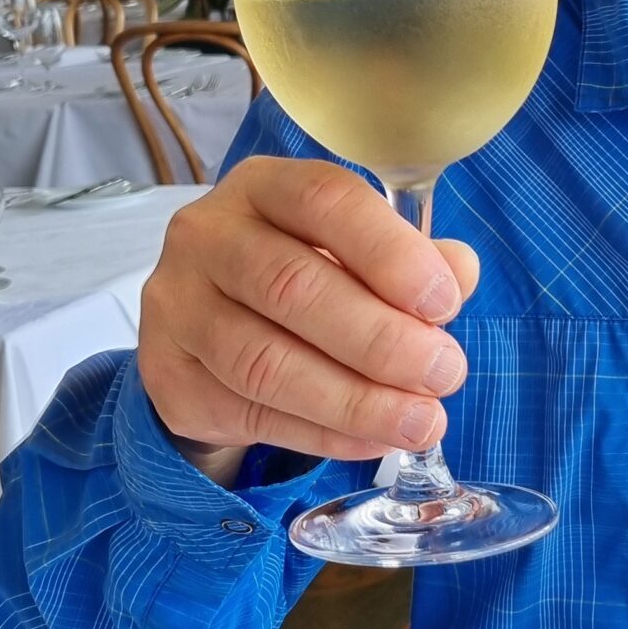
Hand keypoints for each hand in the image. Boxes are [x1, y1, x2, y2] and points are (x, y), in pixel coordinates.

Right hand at [137, 156, 477, 483]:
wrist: (208, 339)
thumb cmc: (299, 280)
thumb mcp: (355, 255)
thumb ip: (410, 261)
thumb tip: (459, 273)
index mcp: (263, 188)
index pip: (324, 201)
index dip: (390, 252)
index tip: (444, 302)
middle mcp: (207, 236)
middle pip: (293, 287)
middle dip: (382, 339)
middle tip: (445, 373)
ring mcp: (177, 307)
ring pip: (266, 362)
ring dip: (356, 400)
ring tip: (421, 421)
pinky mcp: (168, 376)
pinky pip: (251, 412)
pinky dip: (322, 433)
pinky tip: (373, 440)